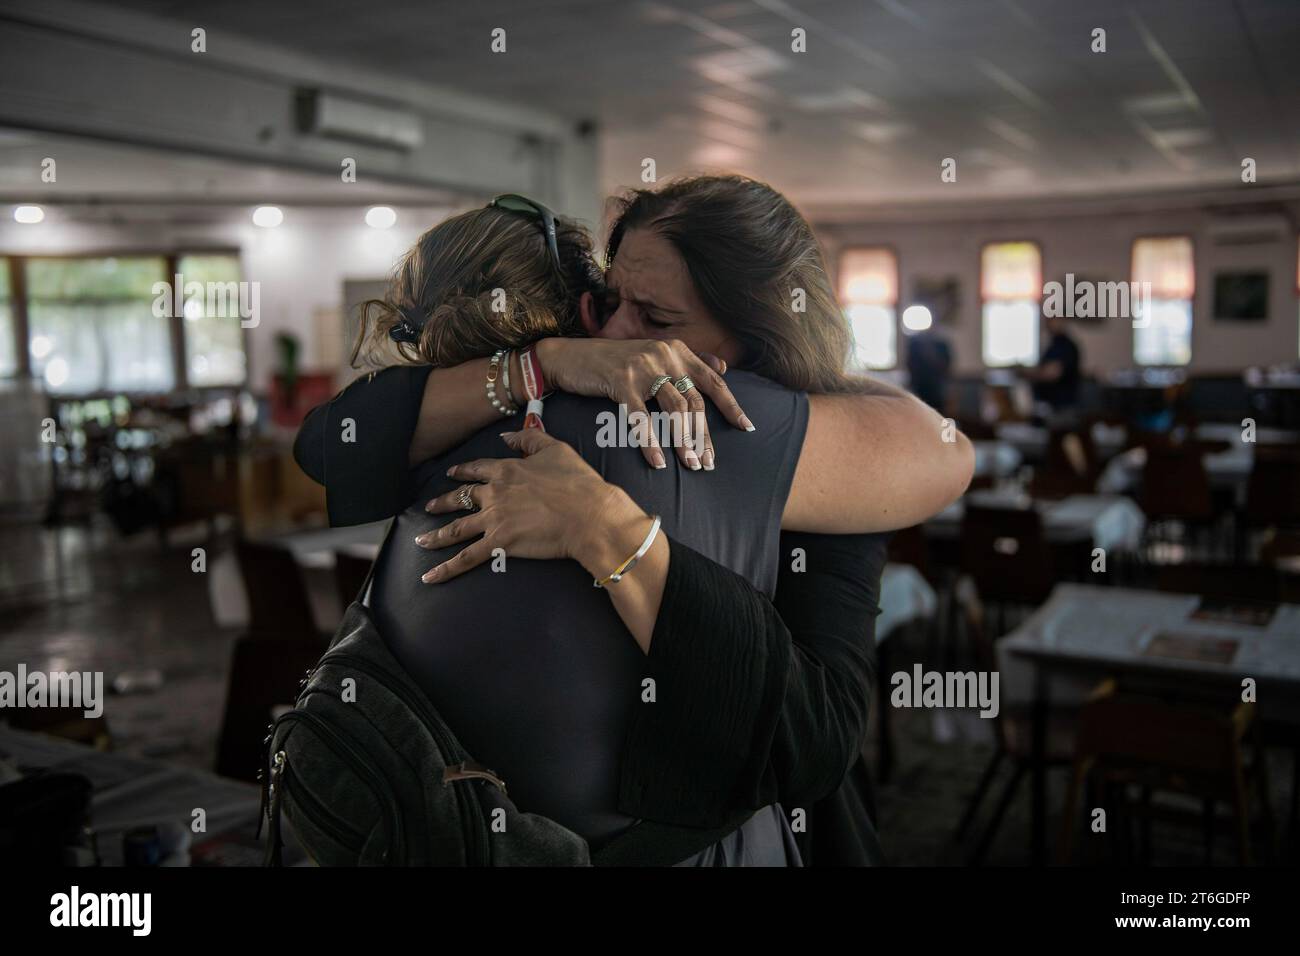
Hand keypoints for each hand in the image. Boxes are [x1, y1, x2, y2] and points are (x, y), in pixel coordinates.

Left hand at [416, 429, 650, 583]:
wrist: (588, 514)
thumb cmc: (578, 482)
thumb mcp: (555, 448)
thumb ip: (528, 438)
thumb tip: (506, 436)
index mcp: (506, 470)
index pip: (476, 469)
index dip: (462, 471)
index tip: (451, 474)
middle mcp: (494, 494)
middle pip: (460, 498)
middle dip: (442, 503)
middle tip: (429, 508)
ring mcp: (494, 520)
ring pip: (456, 529)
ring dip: (436, 536)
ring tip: (420, 541)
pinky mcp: (499, 544)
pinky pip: (466, 558)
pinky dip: (446, 569)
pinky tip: (430, 577)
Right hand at [534, 338, 753, 471]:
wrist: (570, 356)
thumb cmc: (614, 362)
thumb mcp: (654, 355)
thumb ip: (689, 360)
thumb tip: (724, 369)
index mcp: (677, 350)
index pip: (713, 381)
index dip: (731, 405)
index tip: (746, 427)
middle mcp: (665, 355)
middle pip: (695, 401)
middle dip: (705, 435)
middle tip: (710, 463)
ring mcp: (643, 367)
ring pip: (674, 409)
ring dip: (684, 441)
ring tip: (692, 465)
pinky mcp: (621, 381)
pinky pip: (641, 417)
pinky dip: (650, 442)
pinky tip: (658, 462)